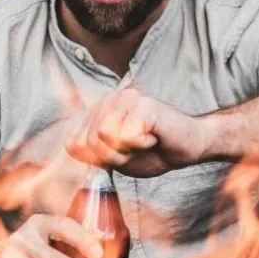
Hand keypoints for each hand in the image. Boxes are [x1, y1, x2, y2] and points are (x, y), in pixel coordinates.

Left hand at [64, 87, 209, 177]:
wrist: (189, 146)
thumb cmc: (154, 152)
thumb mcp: (116, 158)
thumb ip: (92, 152)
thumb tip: (70, 144)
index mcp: (100, 112)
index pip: (75, 143)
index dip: (96, 159)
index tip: (119, 155)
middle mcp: (110, 100)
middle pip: (88, 141)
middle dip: (112, 156)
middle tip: (135, 149)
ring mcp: (126, 98)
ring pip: (103, 136)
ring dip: (125, 151)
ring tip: (143, 142)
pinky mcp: (143, 104)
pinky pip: (125, 136)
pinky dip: (141, 145)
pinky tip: (153, 137)